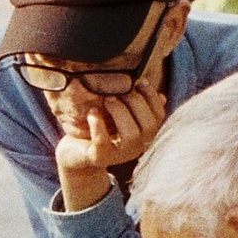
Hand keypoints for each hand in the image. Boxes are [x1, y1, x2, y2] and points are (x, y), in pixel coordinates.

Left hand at [52, 81, 168, 209]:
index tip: (139, 80)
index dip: (152, 97)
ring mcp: (118, 155)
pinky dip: (98, 124)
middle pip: (149, 125)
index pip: (159, 116)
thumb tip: (162, 97)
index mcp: (143, 134)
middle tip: (118, 92)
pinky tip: (92, 112)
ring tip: (107, 100)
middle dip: (135, 102)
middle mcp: (135, 147)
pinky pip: (102, 142)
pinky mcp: (99, 157)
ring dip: (120, 112)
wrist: (75, 150)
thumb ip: (136, 105)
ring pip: (131, 135)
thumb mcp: (118, 114)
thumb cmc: (99, 127)